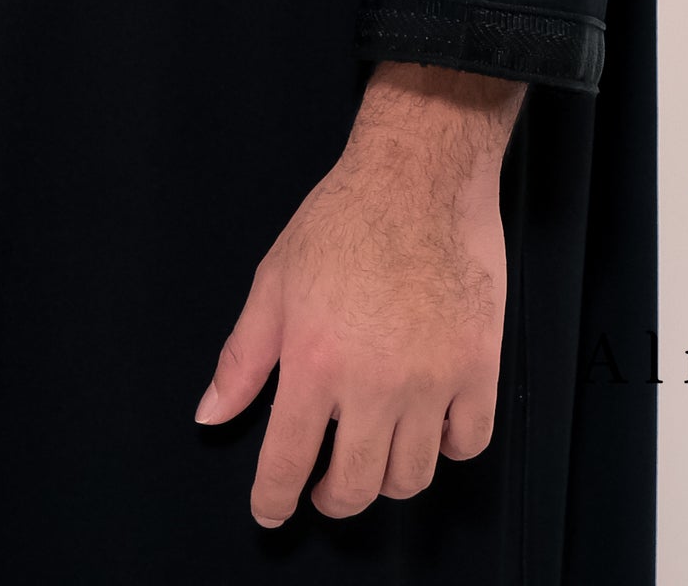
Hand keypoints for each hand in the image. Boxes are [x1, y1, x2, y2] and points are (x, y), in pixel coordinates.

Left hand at [193, 62, 522, 524]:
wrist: (420, 176)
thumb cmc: (342, 219)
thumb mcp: (274, 280)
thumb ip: (243, 357)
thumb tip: (209, 415)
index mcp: (314, 362)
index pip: (287, 462)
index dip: (274, 500)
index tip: (271, 511)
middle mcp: (373, 383)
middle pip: (354, 487)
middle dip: (331, 496)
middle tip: (325, 482)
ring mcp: (432, 380)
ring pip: (410, 477)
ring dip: (385, 477)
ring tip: (373, 449)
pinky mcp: (478, 366)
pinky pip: (466, 443)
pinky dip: (446, 447)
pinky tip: (428, 424)